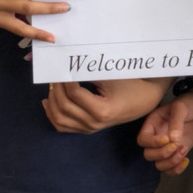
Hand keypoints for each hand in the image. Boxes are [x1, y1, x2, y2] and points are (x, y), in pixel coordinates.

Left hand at [43, 78, 171, 133]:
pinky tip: (48, 102)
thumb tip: (68, 64)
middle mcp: (93, 123)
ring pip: (60, 120)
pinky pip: (63, 127)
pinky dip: (53, 115)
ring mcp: (89, 128)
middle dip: (55, 89)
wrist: (144, 100)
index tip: (62, 67)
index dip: (64, 80)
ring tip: (52, 86)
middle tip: (55, 74)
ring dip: (52, 102)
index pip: (74, 94)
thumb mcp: (111, 76)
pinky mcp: (87, 129)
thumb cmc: (130, 85)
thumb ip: (89, 72)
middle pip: (63, 107)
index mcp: (101, 110)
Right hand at [137, 90, 192, 173]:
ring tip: (183, 150)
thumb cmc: (188, 104)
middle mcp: (156, 138)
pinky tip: (186, 160)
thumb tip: (173, 138)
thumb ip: (176, 121)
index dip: (152, 142)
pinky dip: (177, 169)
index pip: (143, 139)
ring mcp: (166, 148)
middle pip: (149, 154)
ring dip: (171, 162)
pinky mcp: (176, 155)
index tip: (166, 139)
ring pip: (159, 165)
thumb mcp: (181, 107)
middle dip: (162, 153)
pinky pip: (170, 170)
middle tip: (176, 145)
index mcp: (152, 124)